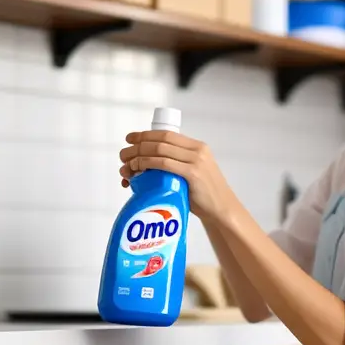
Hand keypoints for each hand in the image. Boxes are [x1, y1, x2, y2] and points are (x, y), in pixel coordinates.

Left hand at [119, 130, 240, 223]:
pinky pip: (164, 164)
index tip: (130, 139)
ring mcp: (196, 161)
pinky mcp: (193, 174)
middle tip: (123, 155)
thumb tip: (150, 165)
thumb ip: (179, 165)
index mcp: (198, 146)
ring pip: (159, 150)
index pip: (167, 134)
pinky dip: (147, 163)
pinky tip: (138, 169)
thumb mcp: (194, 173)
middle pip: (160, 140)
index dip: (145, 134)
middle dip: (138, 145)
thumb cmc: (204, 196)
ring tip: (127, 165)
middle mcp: (197, 150)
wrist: (221, 210)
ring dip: (138, 155)